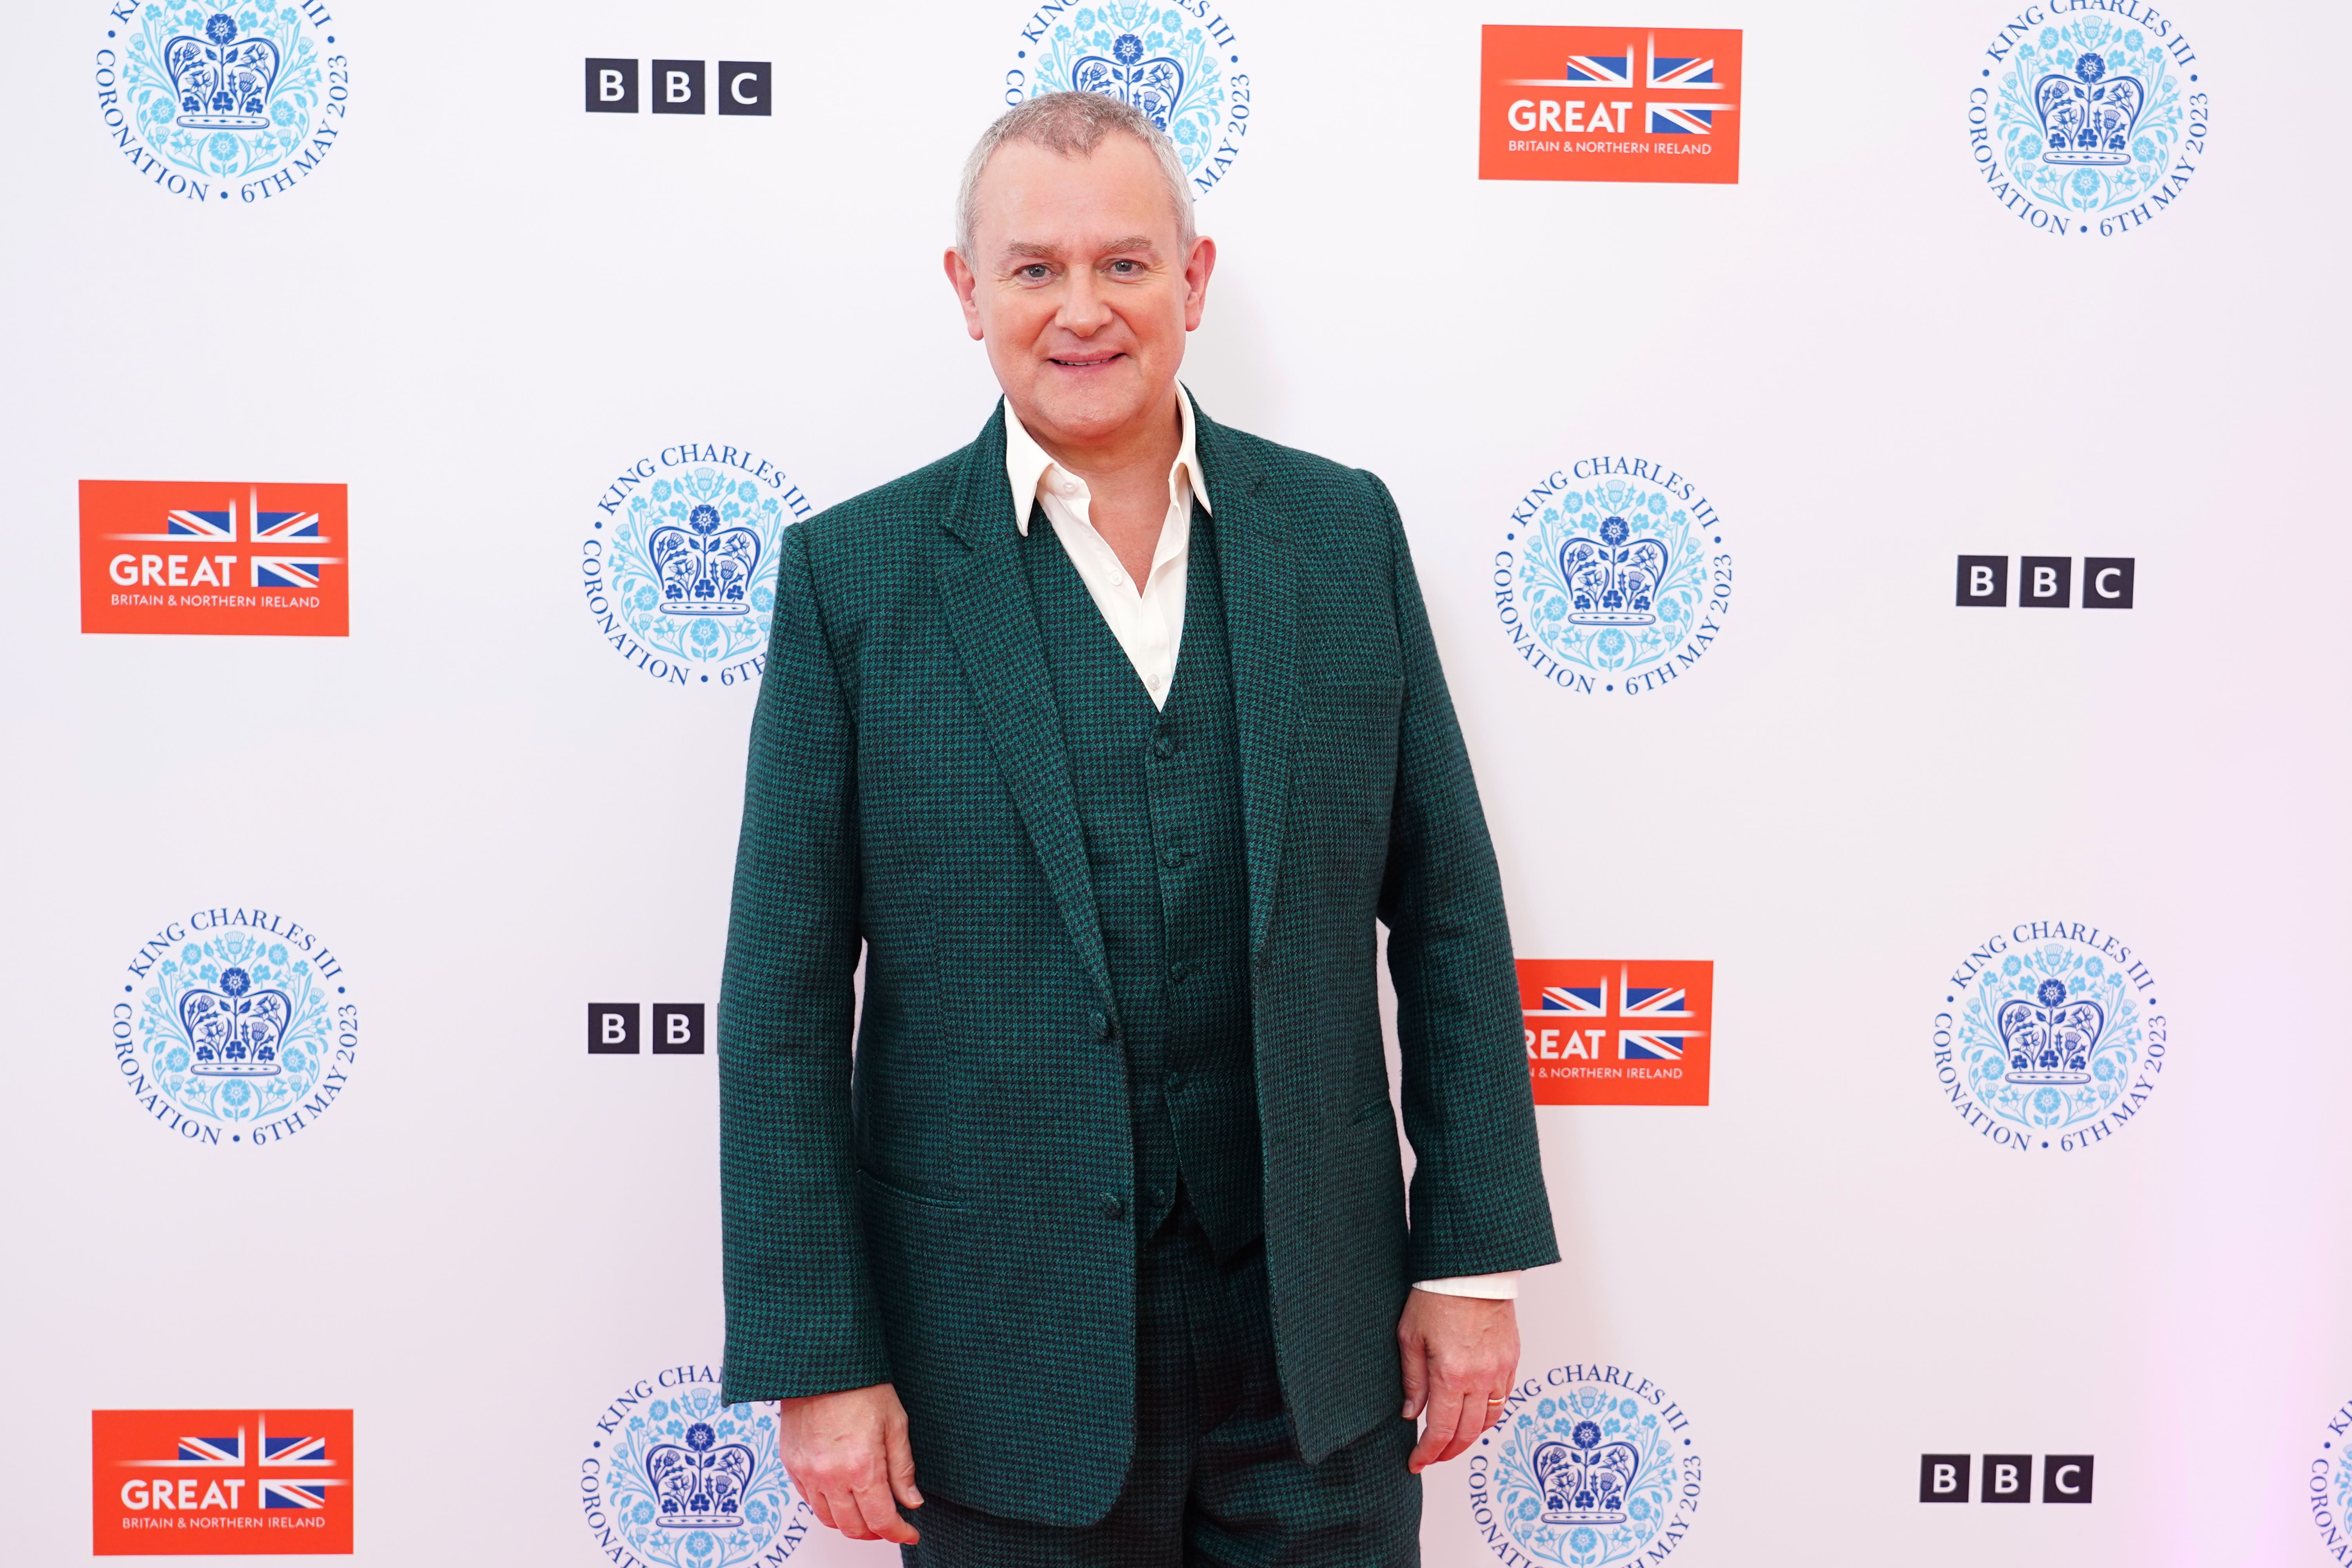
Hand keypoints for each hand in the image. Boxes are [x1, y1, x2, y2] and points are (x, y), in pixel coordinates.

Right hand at [776, 1382, 922, 1544]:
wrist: (822, 1361)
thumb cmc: (861, 1385)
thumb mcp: (895, 1423)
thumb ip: (903, 1468)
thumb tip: (911, 1502)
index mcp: (862, 1466)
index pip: (881, 1520)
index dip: (899, 1532)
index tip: (910, 1532)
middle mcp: (830, 1475)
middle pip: (853, 1527)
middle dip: (876, 1532)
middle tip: (890, 1523)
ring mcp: (807, 1472)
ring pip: (829, 1519)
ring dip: (850, 1522)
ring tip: (867, 1510)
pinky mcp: (791, 1463)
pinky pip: (809, 1500)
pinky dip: (827, 1506)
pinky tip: (842, 1494)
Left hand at [1397, 1289, 1518, 1473]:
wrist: (1471, 1268)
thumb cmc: (1436, 1296)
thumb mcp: (1410, 1337)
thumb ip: (1412, 1379)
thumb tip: (1411, 1413)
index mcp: (1451, 1374)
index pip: (1442, 1431)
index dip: (1428, 1453)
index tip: (1416, 1463)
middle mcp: (1480, 1378)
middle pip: (1468, 1433)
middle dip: (1449, 1452)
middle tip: (1432, 1458)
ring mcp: (1500, 1369)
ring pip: (1490, 1419)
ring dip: (1471, 1436)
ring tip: (1452, 1440)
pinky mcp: (1511, 1359)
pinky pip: (1504, 1397)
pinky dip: (1489, 1413)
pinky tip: (1474, 1413)